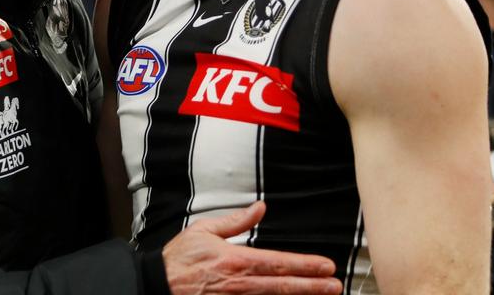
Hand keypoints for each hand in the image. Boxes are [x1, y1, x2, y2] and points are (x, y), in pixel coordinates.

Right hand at [163, 202, 341, 294]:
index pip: (279, 262)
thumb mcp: (204, 230)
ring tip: (322, 294)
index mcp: (236, 260)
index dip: (306, 266)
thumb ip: (236, 221)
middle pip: (284, 285)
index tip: (326, 266)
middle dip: (312, 286)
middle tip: (335, 286)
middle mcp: (240, 284)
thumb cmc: (179, 260)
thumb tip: (260, 208)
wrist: (157, 286)